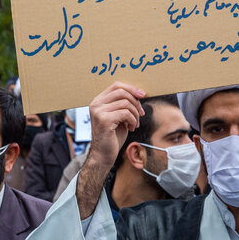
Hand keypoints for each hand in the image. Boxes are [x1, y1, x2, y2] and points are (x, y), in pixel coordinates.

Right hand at [76, 83, 144, 217]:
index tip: (143, 95)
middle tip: (141, 114)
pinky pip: (125, 113)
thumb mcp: (118, 116)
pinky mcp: (103, 120)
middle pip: (121, 92)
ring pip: (125, 103)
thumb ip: (123, 104)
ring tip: (134, 124)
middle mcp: (95, 104)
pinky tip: (130, 127)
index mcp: (98, 101)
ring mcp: (98, 112)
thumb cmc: (112, 136)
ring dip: (135, 114)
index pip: (116, 85)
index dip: (131, 88)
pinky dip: (132, 120)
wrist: (103, 154)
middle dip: (136, 102)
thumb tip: (139, 93)